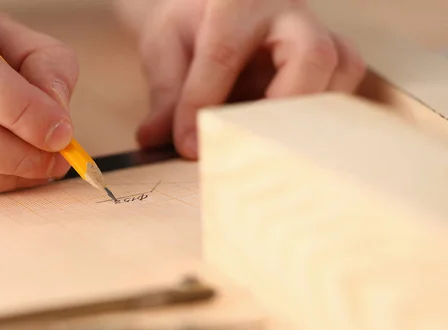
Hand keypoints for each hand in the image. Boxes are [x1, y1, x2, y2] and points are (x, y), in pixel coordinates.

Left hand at [129, 0, 366, 158]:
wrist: (212, 8)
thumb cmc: (190, 26)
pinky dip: (324, 115)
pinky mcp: (330, 56)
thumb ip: (165, 92)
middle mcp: (286, 11)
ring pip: (341, 68)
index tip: (189, 147)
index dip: (204, 103)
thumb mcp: (165, 48)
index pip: (223, 54)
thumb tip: (152, 139)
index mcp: (236, 0)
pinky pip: (344, 84)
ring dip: (313, 114)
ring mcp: (315, 32)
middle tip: (253, 144)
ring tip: (275, 144)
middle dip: (285, 107)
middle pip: (311, 54)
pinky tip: (292, 138)